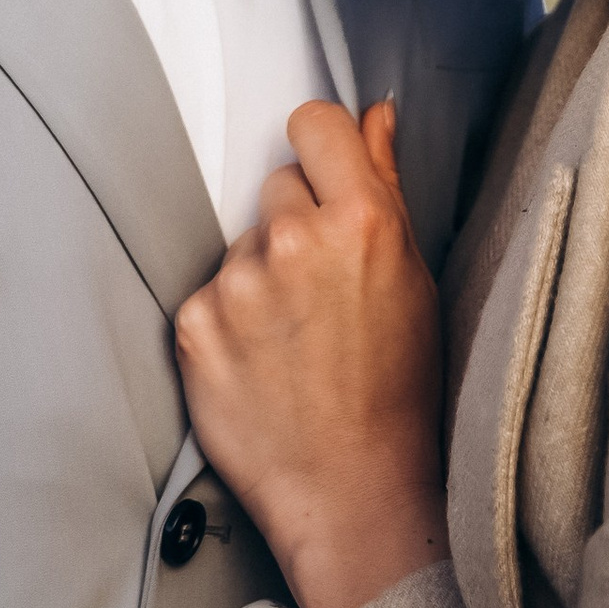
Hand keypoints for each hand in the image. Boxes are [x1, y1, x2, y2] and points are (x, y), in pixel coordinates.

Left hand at [175, 97, 445, 607]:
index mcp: (362, 222)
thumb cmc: (398, 394)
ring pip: (241, 244)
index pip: (315, 122)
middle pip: (275, 184)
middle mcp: (294, 241)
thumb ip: (385, 186)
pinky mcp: (193, 324)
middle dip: (295, 223)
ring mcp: (237, 283)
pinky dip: (228, 321)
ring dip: (260, 276)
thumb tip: (377, 117)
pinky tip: (263, 363)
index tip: (323, 173)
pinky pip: (208, 293)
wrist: (352, 490)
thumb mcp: (415, 282)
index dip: (320, 146)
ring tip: (295, 339)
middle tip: (322, 291)